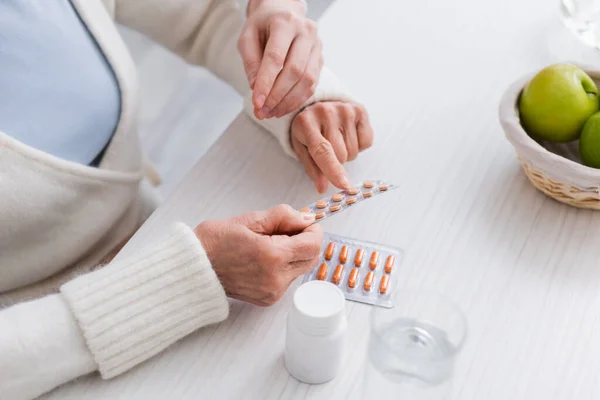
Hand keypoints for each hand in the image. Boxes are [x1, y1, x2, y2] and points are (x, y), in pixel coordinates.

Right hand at [195, 204, 321, 305]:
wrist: (194, 269)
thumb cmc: (214, 242)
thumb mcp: (249, 219)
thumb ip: (283, 216)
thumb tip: (306, 218)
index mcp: (273, 256)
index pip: (313, 243)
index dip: (311, 229)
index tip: (300, 222)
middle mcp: (277, 278)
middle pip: (312, 258)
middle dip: (305, 241)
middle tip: (284, 231)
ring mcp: (273, 291)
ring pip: (301, 268)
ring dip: (294, 254)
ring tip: (269, 245)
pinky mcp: (268, 299)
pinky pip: (288, 279)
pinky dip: (283, 267)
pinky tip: (263, 259)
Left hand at [238, 0, 322, 119]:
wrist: (282, 13)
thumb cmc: (262, 26)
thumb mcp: (247, 37)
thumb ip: (250, 62)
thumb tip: (256, 89)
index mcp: (285, 22)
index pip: (276, 57)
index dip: (266, 82)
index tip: (256, 103)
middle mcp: (306, 31)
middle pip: (295, 70)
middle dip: (277, 96)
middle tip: (262, 112)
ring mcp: (317, 45)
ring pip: (307, 80)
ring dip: (288, 101)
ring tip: (270, 113)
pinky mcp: (321, 59)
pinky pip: (312, 84)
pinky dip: (297, 100)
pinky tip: (282, 108)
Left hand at [291, 101, 373, 192]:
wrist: (318, 107)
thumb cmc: (309, 131)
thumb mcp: (303, 149)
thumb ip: (313, 169)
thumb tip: (323, 188)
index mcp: (305, 123)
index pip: (322, 150)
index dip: (333, 170)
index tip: (343, 185)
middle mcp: (326, 112)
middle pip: (341, 155)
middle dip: (337, 161)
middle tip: (329, 149)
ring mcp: (344, 109)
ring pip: (353, 151)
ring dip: (347, 153)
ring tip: (338, 140)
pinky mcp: (359, 109)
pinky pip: (366, 142)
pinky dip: (359, 145)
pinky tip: (349, 135)